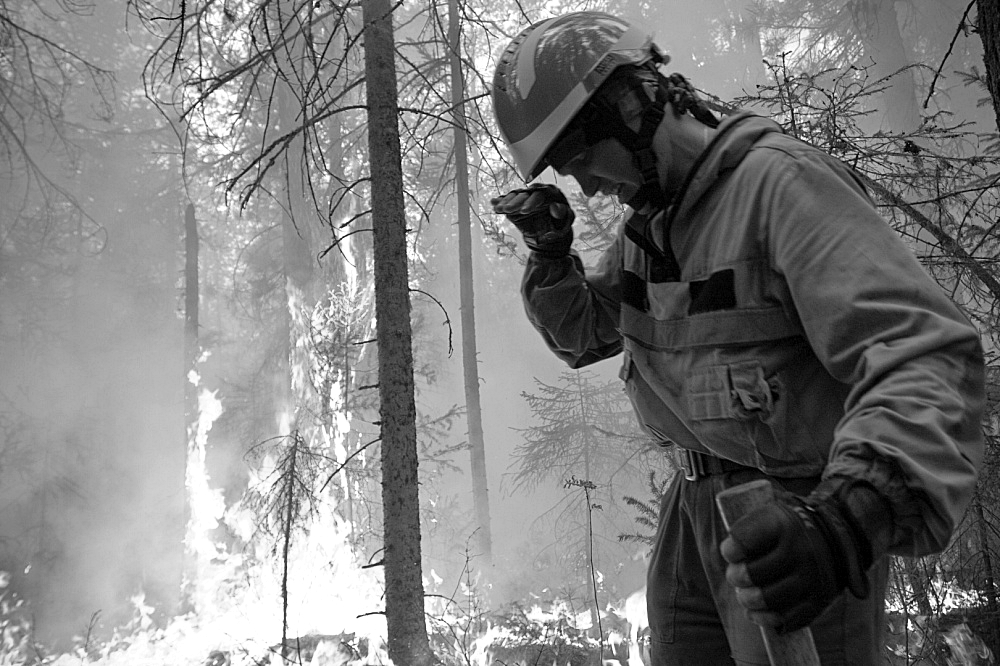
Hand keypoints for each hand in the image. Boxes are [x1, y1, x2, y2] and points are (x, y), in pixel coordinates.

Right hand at [491, 184, 574, 257]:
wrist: (551, 235)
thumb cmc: (561, 225)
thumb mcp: (566, 221)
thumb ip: (564, 214)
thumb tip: (556, 207)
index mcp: (550, 194)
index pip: (540, 195)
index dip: (531, 202)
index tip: (524, 211)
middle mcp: (537, 193)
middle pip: (524, 194)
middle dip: (515, 202)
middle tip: (507, 210)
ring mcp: (525, 199)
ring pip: (515, 197)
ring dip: (506, 202)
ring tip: (498, 208)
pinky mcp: (517, 205)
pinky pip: (508, 202)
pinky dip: (501, 202)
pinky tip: (494, 203)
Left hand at [719, 482, 884, 633]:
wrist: (835, 534)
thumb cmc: (788, 528)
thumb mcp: (771, 515)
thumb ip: (747, 533)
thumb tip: (731, 553)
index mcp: (784, 525)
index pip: (745, 540)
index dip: (731, 550)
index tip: (730, 552)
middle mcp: (801, 550)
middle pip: (753, 573)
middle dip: (736, 577)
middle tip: (735, 576)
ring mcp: (812, 576)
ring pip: (768, 598)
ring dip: (748, 600)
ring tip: (744, 595)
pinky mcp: (820, 599)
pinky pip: (789, 618)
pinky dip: (767, 618)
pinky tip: (755, 612)